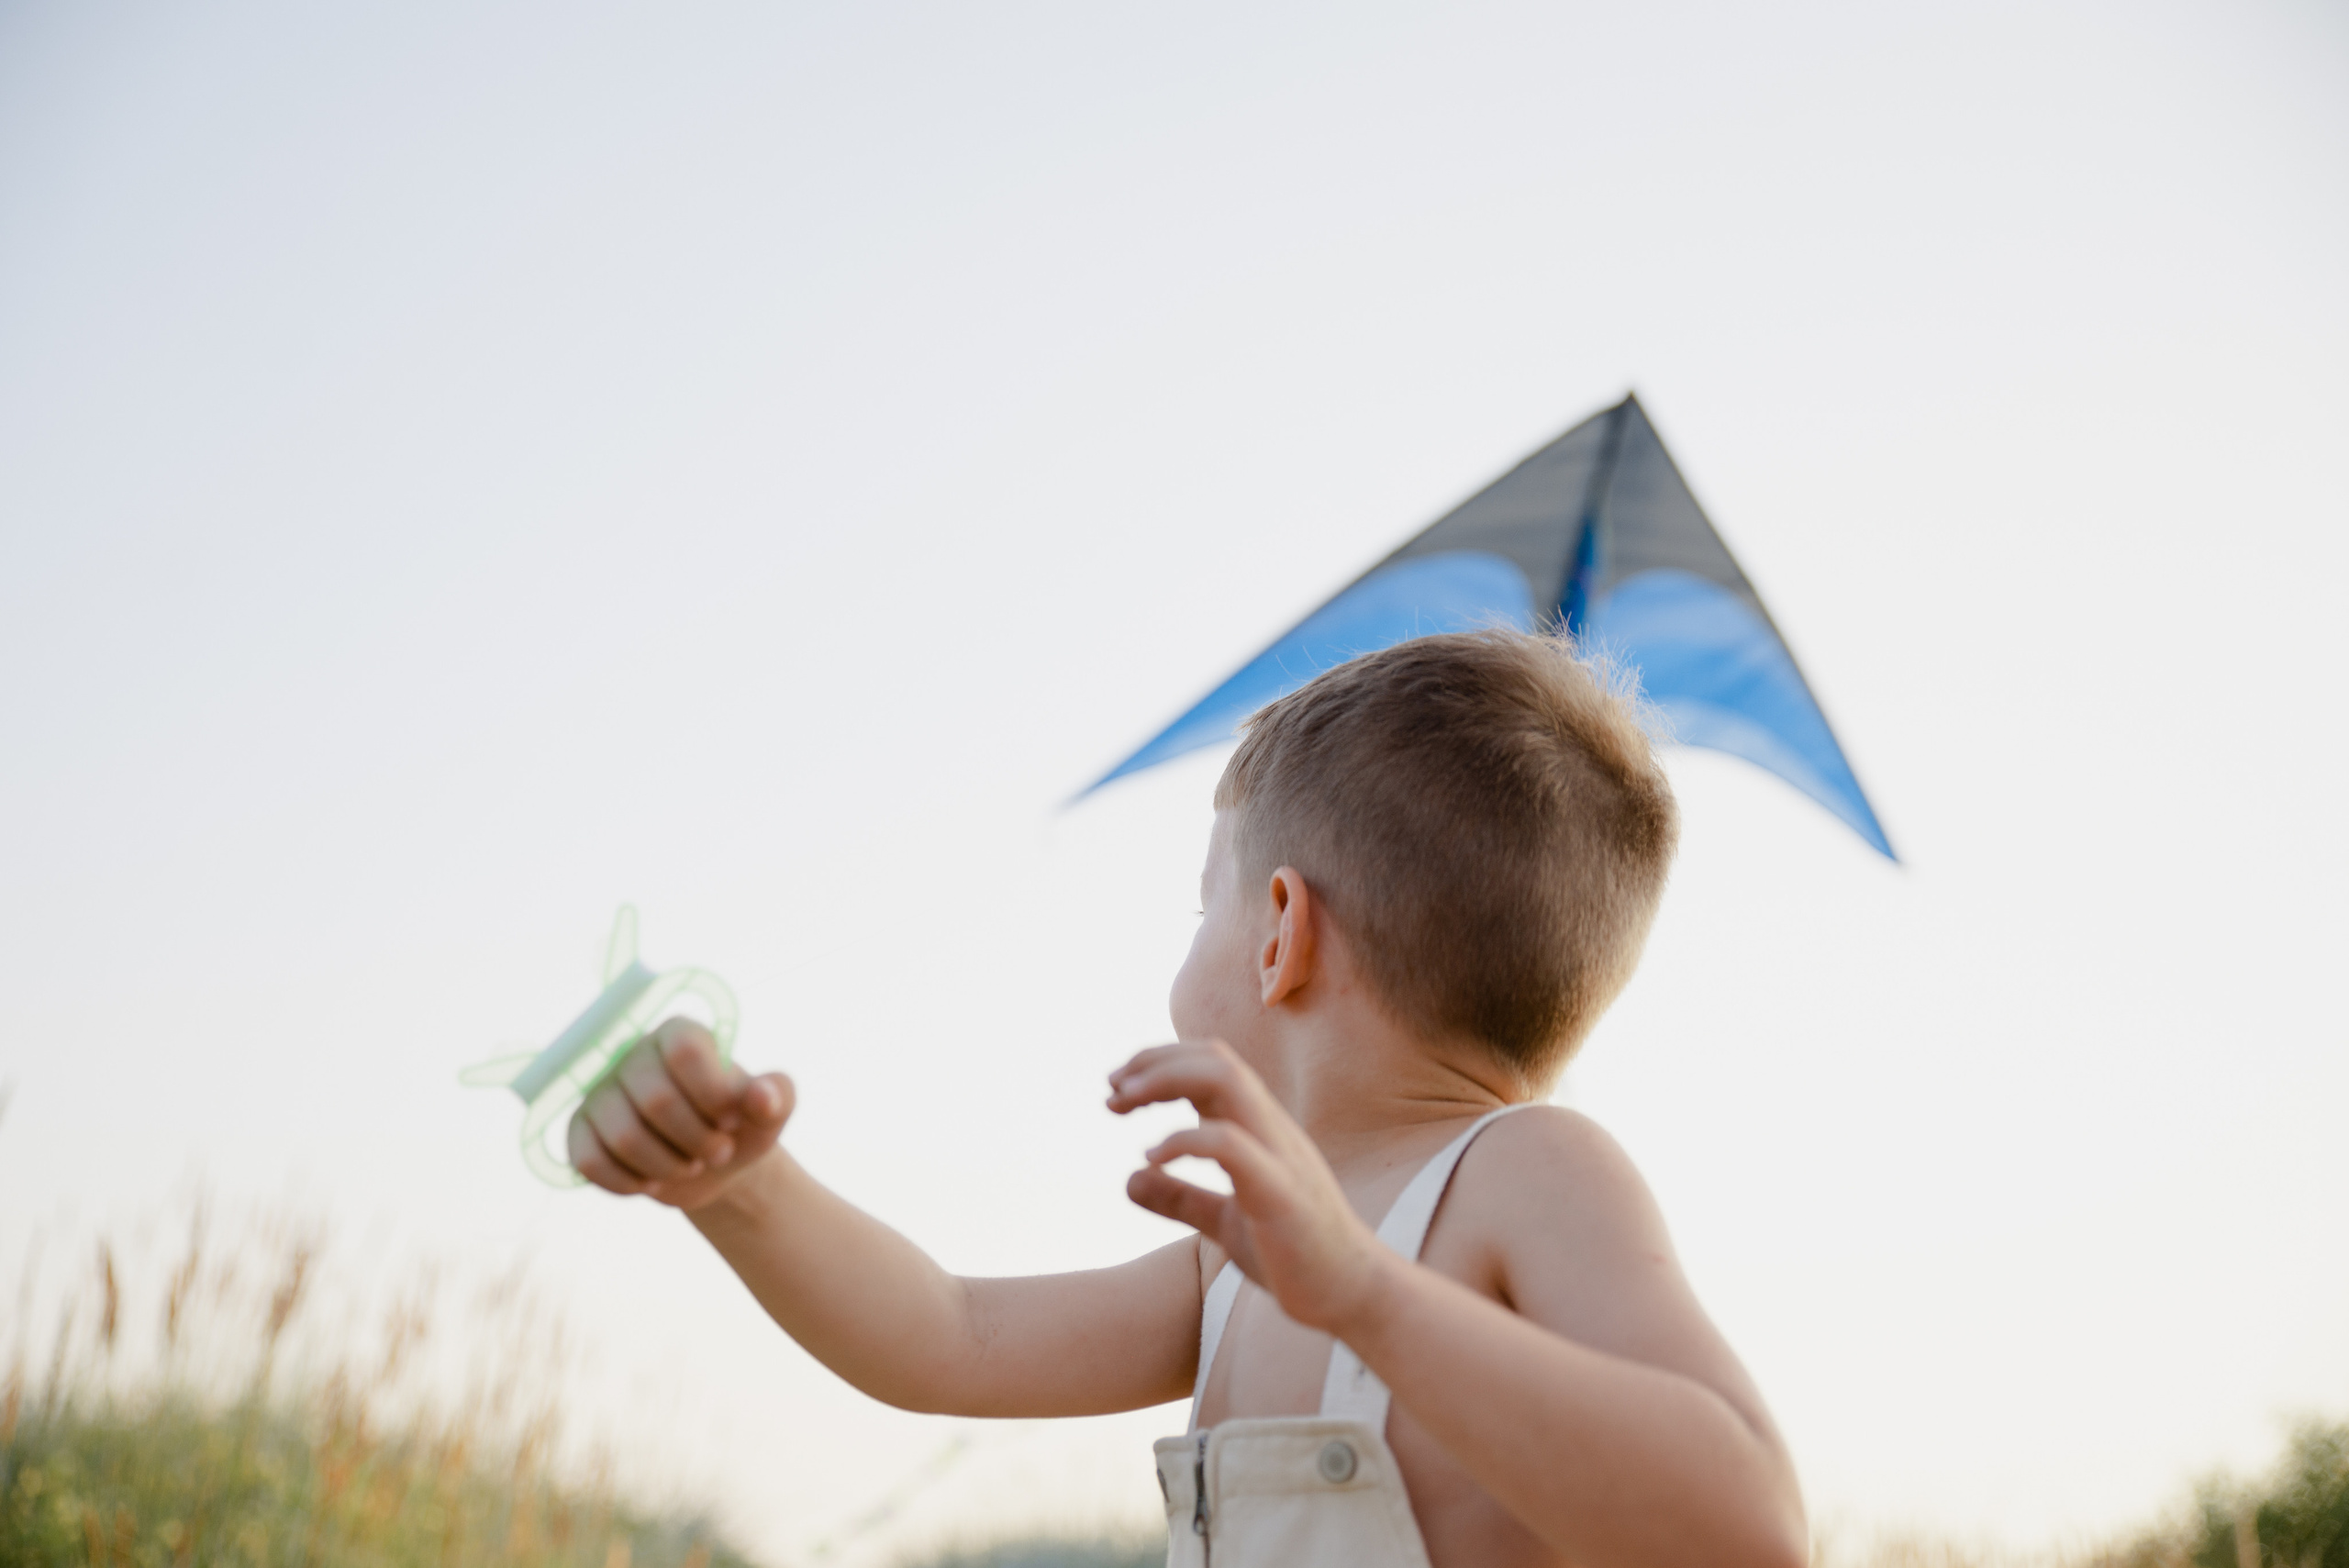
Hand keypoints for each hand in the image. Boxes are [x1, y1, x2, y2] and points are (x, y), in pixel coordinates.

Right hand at [568, 1018, 794, 1210]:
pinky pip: (590, 1161)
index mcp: (680, 1036)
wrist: (713, 1164)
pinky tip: (651, 1181)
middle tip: (718, 1153)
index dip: (711, 1093)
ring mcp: (601, 1093)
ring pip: (623, 1136)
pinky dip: (627, 1182)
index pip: (685, 1051)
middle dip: (696, 1140)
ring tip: (688, 1166)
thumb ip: (778, 1096)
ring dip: (666, 1166)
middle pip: (656, 1100)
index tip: (731, 1119)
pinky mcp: (581, 1130)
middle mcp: (634, 1055)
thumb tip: (764, 1095)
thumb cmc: (741, 1126)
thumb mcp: (770, 1112)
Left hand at [1107, 1039, 1391, 1336]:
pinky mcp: (1282, 1194)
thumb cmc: (1294, 1256)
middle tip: (1109, 1089)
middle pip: (1216, 1059)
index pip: (1213, 1064)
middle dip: (1155, 1062)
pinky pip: (1233, 1145)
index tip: (1116, 1089)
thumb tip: (1131, 1178)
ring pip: (1228, 1082)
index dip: (1160, 1063)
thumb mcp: (1224, 1223)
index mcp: (1262, 1130)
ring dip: (1166, 1081)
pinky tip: (1152, 1157)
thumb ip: (1182, 1198)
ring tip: (1122, 1104)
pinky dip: (1185, 1139)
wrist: (1352, 1295)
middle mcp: (1273, 1129)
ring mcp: (1281, 1156)